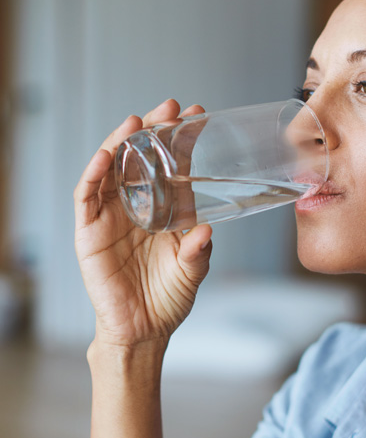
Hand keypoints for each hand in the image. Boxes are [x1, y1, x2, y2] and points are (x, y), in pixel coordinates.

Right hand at [74, 99, 211, 345]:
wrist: (142, 330)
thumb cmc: (168, 298)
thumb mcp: (192, 271)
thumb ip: (199, 250)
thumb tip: (206, 229)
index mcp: (166, 211)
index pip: (173, 167)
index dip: (183, 142)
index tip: (199, 116)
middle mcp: (138, 207)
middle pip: (142, 159)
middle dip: (154, 131)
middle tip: (171, 107)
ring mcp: (112, 217)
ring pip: (112, 170)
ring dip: (121, 143)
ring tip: (137, 122)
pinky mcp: (89, 232)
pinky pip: (87, 197)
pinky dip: (94, 174)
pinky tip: (105, 155)